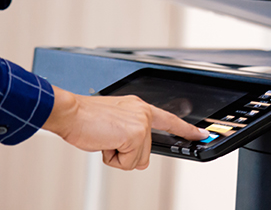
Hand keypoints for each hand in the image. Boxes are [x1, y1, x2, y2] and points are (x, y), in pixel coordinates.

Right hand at [43, 86, 209, 170]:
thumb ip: (130, 132)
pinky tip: (104, 142)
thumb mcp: (113, 122)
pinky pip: (128, 163)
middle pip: (146, 151)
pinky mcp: (135, 135)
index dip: (186, 129)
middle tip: (108, 138)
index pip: (169, 119)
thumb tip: (135, 151)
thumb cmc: (84, 118)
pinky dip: (113, 159)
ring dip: (118, 156)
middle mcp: (143, 112)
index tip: (201, 134)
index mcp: (138, 107)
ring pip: (138, 159)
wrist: (69, 113)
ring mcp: (141, 123)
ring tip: (104, 139)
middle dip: (126, 153)